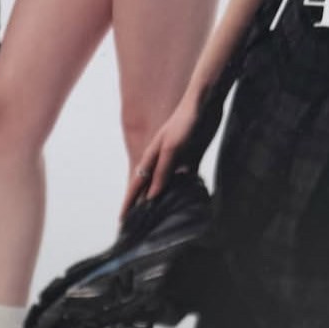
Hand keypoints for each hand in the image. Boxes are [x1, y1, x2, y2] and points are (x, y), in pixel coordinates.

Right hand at [124, 93, 200, 217]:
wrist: (206, 102)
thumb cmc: (186, 121)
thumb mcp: (172, 147)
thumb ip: (163, 171)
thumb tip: (152, 196)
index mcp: (152, 158)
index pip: (136, 185)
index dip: (129, 202)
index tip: (122, 220)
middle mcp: (162, 162)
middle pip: (149, 188)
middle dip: (142, 205)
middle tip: (138, 225)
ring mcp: (177, 161)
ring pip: (167, 186)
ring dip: (164, 200)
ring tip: (161, 219)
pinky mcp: (193, 158)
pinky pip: (187, 179)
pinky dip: (186, 190)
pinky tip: (187, 201)